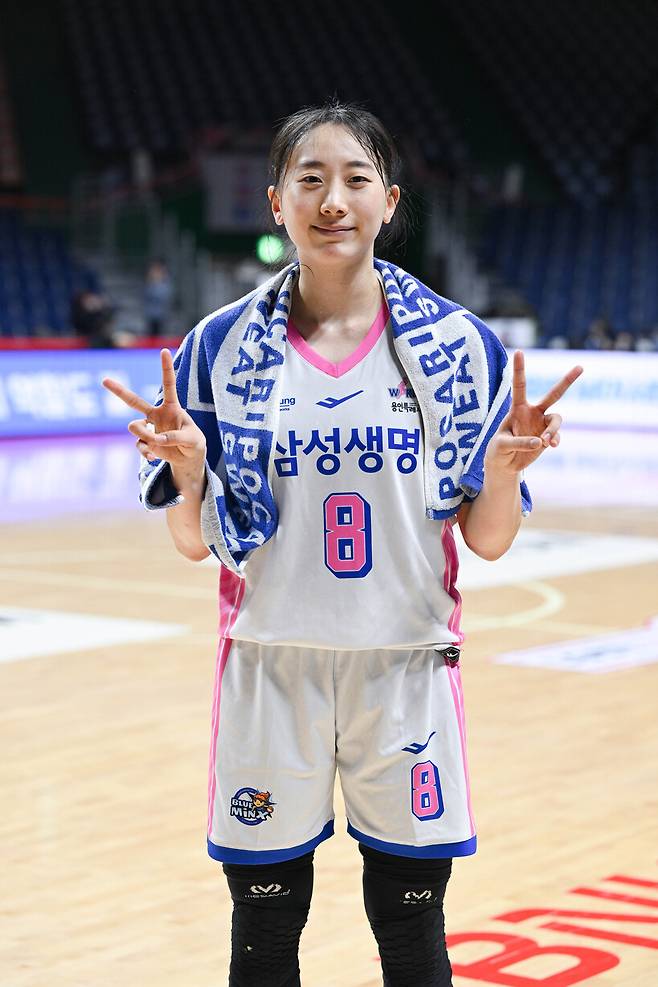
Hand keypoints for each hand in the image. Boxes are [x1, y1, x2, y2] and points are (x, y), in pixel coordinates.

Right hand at [102, 348, 206, 483]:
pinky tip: (154, 458)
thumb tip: (157, 439)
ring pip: (134, 427)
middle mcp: (156, 415)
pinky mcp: (145, 442)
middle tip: (104, 380)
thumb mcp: (192, 440)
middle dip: (118, 391)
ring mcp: (149, 428)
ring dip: (144, 436)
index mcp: (171, 407)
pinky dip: (145, 452)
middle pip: (134, 401)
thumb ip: (176, 437)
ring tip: (157, 444)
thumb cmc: (194, 443)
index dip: (166, 368)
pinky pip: (138, 444)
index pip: (168, 385)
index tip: (164, 350)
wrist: (189, 459)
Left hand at [485, 350, 582, 475]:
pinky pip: (556, 436)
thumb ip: (519, 442)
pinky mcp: (547, 438)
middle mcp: (533, 412)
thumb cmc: (498, 450)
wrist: (505, 463)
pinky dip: (554, 440)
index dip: (519, 368)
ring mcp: (541, 424)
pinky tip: (550, 446)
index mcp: (517, 408)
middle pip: (554, 394)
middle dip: (567, 381)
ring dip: (553, 430)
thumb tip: (540, 442)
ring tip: (546, 443)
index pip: (519, 385)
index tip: (519, 350)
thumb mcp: (502, 445)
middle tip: (580, 366)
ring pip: (556, 420)